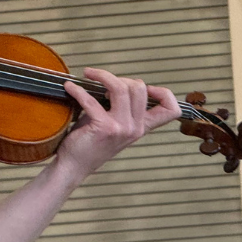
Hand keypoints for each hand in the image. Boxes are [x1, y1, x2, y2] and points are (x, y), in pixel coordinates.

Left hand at [57, 68, 181, 179]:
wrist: (74, 166)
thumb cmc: (90, 141)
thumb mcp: (115, 124)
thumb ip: (122, 107)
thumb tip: (115, 80)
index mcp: (142, 127)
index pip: (171, 110)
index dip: (164, 93)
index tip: (146, 87)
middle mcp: (136, 128)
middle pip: (140, 88)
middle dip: (120, 78)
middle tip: (103, 81)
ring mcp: (122, 128)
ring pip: (121, 88)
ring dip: (102, 76)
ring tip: (89, 75)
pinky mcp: (104, 128)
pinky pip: (92, 99)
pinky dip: (78, 90)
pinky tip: (70, 88)